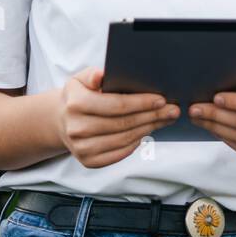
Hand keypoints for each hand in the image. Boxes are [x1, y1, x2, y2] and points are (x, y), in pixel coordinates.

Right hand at [55, 66, 179, 167]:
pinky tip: (147, 132)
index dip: (141, 102)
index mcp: (76, 104)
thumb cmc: (80, 95)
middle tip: (172, 110)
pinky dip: (136, 143)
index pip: (116, 105)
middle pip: (124, 123)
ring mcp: (81, 147)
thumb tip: (101, 76)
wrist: (63, 120)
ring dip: (149, 129)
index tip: (161, 99)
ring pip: (124, 139)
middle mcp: (76, 128)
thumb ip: (93, 74)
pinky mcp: (88, 161)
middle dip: (152, 116)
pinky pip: (119, 154)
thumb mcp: (82, 79)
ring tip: (165, 119)